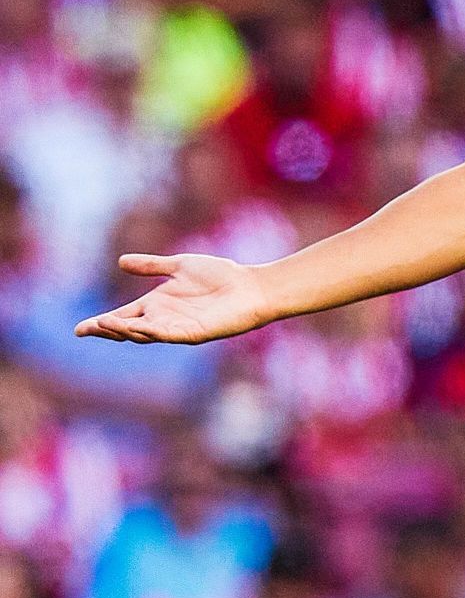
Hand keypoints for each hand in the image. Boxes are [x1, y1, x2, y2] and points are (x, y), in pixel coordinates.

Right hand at [74, 254, 271, 345]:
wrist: (251, 286)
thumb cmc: (220, 275)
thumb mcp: (179, 266)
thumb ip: (151, 266)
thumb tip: (120, 262)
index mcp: (157, 305)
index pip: (123, 316)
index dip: (102, 323)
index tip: (79, 329)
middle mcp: (163, 319)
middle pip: (128, 329)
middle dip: (107, 330)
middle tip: (86, 330)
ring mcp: (177, 328)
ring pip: (144, 334)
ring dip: (124, 330)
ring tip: (104, 324)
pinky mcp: (194, 333)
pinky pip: (168, 335)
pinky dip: (151, 332)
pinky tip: (138, 327)